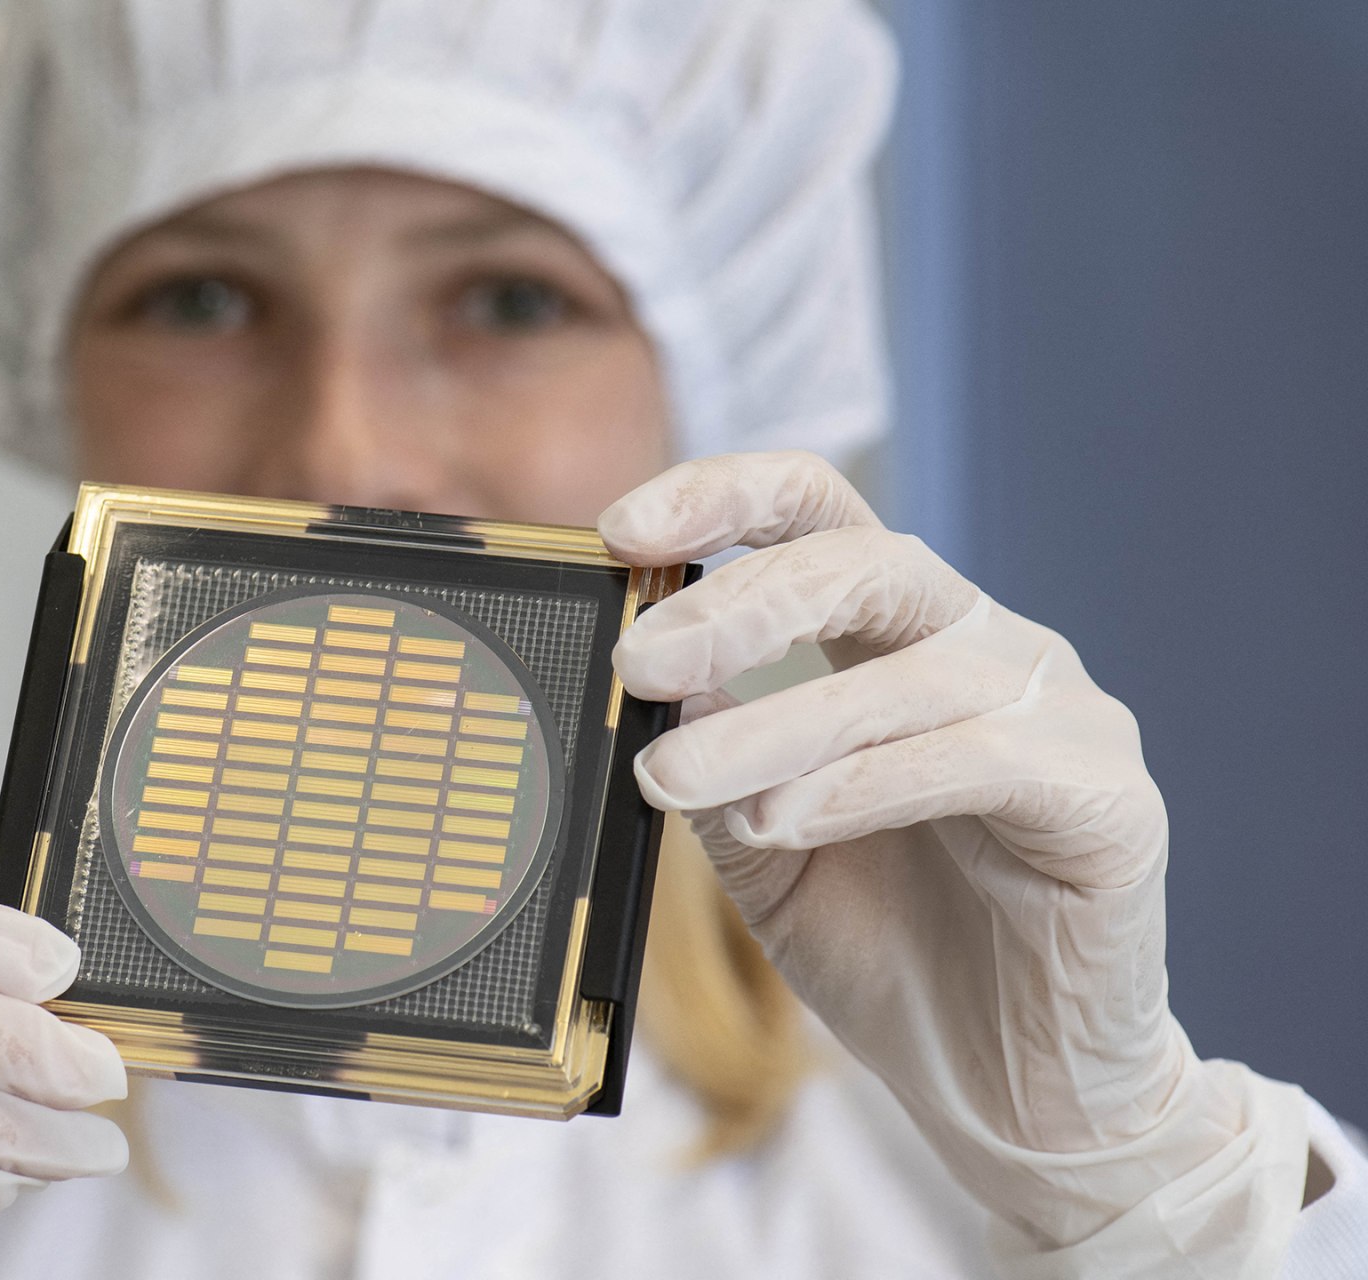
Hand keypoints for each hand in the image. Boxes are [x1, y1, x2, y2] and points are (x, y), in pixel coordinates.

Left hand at [602, 452, 1307, 1274]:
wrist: (1008, 1093)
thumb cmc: (887, 952)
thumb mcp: (762, 847)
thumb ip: (713, 757)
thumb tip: (650, 674)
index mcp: (896, 642)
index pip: (818, 518)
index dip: (724, 497)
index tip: (620, 528)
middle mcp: (984, 650)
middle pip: (866, 562)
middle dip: (739, 602)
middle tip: (639, 660)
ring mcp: (1058, 713)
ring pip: (907, 675)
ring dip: (773, 726)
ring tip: (675, 778)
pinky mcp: (1109, 796)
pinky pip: (979, 760)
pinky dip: (865, 784)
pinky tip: (784, 820)